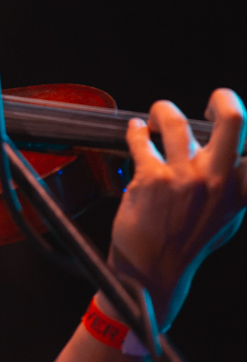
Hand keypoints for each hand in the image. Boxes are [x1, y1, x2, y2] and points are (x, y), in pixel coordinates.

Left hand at [107, 88, 246, 328]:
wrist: (154, 270)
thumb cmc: (188, 242)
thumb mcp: (226, 218)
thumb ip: (235, 187)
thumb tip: (238, 157)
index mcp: (241, 189)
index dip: (244, 122)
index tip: (233, 116)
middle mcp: (217, 180)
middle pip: (233, 119)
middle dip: (222, 98)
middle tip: (211, 102)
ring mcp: (183, 177)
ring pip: (173, 119)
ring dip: (160, 111)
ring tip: (154, 120)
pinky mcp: (150, 178)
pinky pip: (140, 139)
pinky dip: (134, 130)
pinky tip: (134, 131)